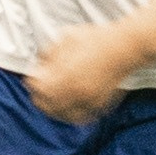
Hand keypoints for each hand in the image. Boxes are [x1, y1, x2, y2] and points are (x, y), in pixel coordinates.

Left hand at [26, 24, 142, 122]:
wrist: (123, 47)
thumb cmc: (96, 40)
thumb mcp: (66, 37)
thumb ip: (50, 53)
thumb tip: (41, 64)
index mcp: (64, 75)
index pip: (37, 89)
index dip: (32, 82)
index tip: (32, 77)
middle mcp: (75, 92)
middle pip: (47, 105)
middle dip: (40, 97)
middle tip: (39, 89)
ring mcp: (88, 100)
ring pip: (62, 115)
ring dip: (53, 108)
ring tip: (51, 100)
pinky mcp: (98, 104)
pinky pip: (80, 116)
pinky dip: (70, 114)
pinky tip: (67, 107)